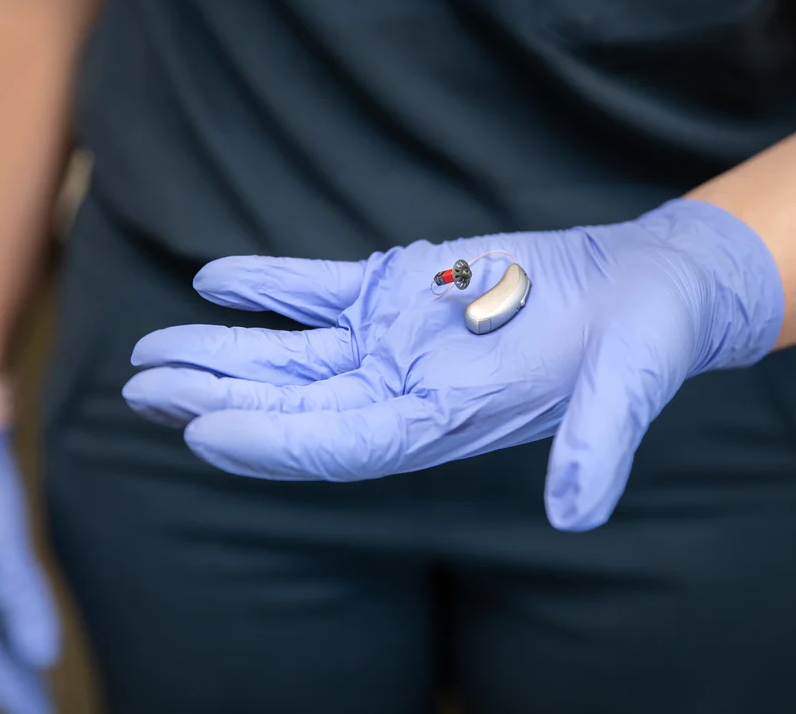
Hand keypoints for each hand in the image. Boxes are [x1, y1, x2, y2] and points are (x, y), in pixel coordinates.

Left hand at [123, 198, 783, 530]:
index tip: (200, 431)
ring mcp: (399, 341)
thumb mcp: (629, 386)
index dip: (275, 442)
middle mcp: (412, 389)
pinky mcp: (403, 291)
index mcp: (452, 422)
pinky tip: (213, 280)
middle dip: (219, 399)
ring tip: (151, 353)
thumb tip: (574, 514)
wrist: (651, 287)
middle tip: (143, 390)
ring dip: (224, 351)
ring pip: (295, 352)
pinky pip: (320, 289)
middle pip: (299, 403)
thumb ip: (598, 445)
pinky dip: (268, 285)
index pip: (347, 444)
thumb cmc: (646, 341)